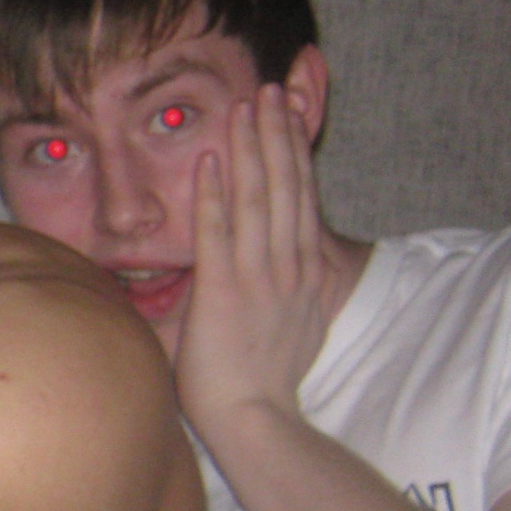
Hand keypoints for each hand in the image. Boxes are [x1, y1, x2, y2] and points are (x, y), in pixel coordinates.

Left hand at [176, 84, 329, 433]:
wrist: (255, 420)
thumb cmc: (258, 383)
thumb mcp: (284, 326)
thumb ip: (272, 292)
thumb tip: (260, 275)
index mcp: (303, 273)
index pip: (300, 198)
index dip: (293, 152)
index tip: (288, 113)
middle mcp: (287, 267)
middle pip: (285, 186)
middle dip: (276, 134)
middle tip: (270, 90)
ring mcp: (258, 277)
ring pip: (256, 199)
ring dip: (249, 151)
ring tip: (244, 107)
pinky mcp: (225, 292)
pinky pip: (218, 235)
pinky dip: (213, 196)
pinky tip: (207, 162)